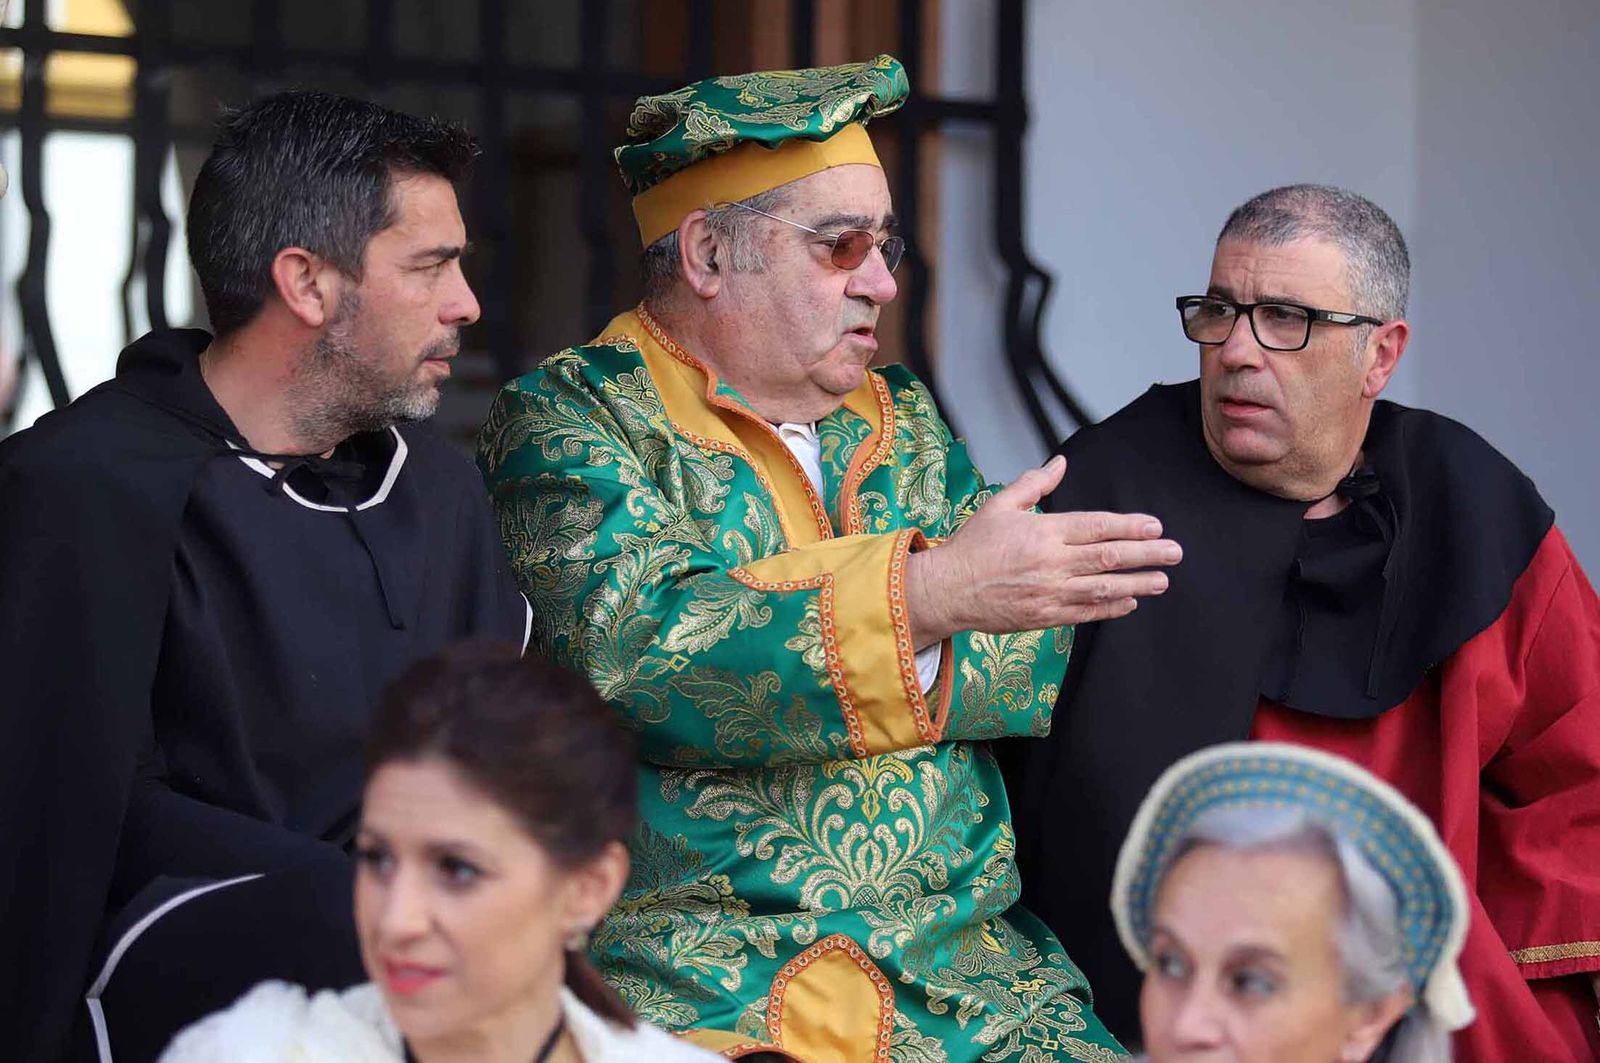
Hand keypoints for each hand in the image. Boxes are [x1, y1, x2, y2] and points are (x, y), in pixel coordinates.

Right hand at [906, 455, 1180, 646]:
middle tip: (1175, 552)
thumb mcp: (1000, 505)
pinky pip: (1086, 613)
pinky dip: (1110, 608)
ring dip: (1137, 584)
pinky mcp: (1044, 617)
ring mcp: (1049, 592)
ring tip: (1163, 580)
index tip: (1155, 526)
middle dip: (1146, 554)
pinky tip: (1130, 602)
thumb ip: (1035, 484)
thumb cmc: (972, 546)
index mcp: (1042, 532)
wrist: (947, 590)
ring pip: (1103, 588)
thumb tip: (1061, 463)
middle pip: (1108, 557)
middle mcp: (1050, 563)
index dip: (1129, 526)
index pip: (1096, 526)